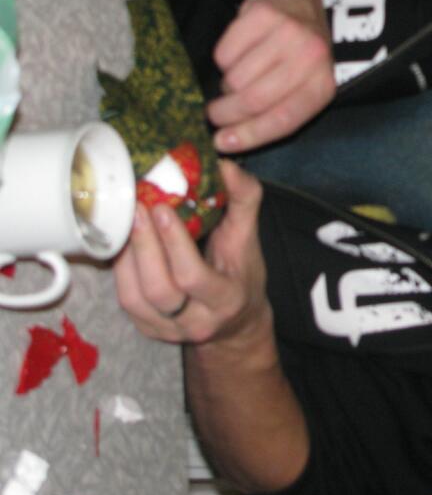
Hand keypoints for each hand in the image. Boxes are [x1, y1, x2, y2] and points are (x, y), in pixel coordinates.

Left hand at [114, 160, 270, 345]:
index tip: (162, 208)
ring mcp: (169, 330)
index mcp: (227, 299)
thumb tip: (225, 164)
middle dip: (144, 248)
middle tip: (136, 209)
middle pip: (161, 290)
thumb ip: (243, 200)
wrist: (236, 322)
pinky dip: (120, 270)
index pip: (194, 276)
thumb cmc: (242, 274)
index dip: (174, 244)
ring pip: (136, 299)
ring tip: (125, 222)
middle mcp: (198, 322)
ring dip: (127, 257)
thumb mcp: (249, 239)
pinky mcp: (148, 328)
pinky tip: (122, 243)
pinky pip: (126, 300)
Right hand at [207, 0, 335, 152]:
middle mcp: (311, 58)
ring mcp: (288, 33)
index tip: (222, 143)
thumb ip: (278, 112)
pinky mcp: (264, 14)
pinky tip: (238, 51)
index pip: (284, 119)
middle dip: (226, 114)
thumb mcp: (301, 85)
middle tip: (214, 114)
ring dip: (227, 84)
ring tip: (239, 74)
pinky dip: (223, 59)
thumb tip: (230, 141)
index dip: (250, 135)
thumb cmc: (296, 52)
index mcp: (322, 85)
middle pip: (254, 100)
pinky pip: (224, 53)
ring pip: (235, 78)